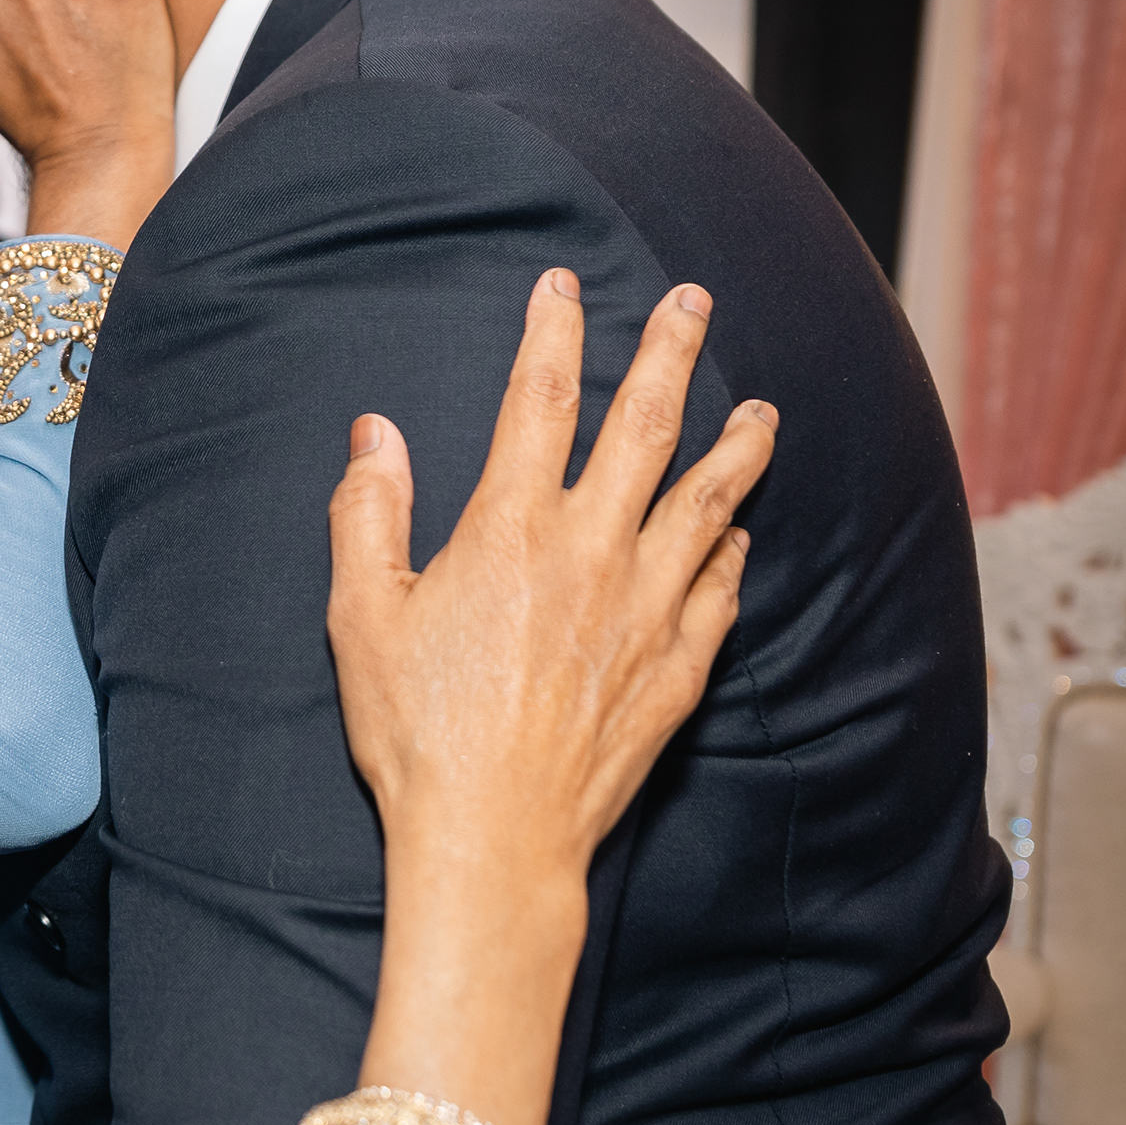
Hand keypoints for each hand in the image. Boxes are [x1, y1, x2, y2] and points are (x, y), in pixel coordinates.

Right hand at [327, 269, 773, 1124]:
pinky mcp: (674, 672)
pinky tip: (739, 539)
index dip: (552, 330)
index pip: (538, 398)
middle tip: (694, 303)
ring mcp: (645, 611)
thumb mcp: (361, 616)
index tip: (564, 285)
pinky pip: (718, 595)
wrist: (492, 839)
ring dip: (737, 451)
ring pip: (708, 506)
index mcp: (511, 528)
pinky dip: (731, 557)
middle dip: (672, 354)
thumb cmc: (415, 732)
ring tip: (764, 414)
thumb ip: (368, 514)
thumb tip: (374, 433)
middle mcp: (591, 553)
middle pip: (647, 428)